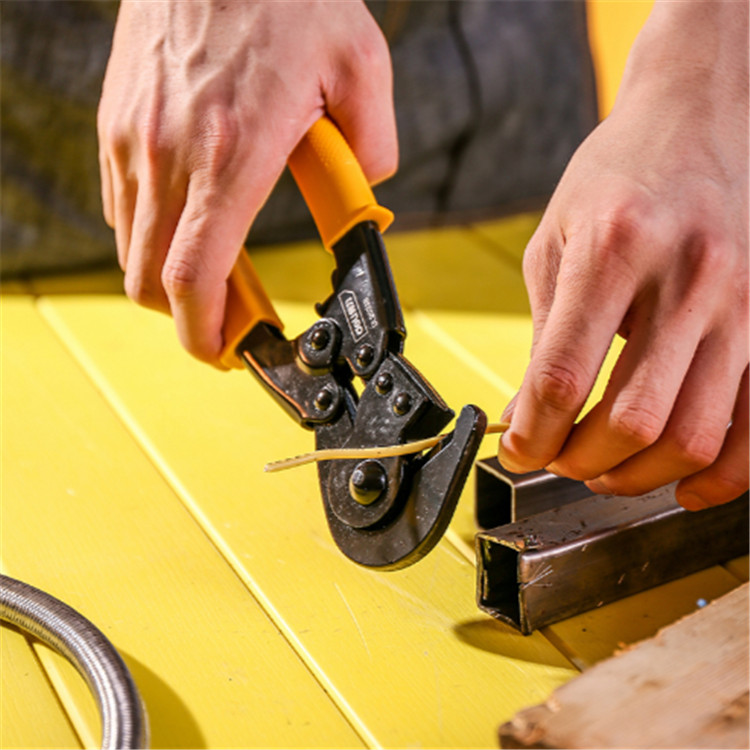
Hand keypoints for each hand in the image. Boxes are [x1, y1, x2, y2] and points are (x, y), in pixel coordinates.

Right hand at [98, 0, 396, 366]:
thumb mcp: (359, 67)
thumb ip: (372, 147)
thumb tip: (366, 189)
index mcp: (233, 153)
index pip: (194, 277)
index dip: (203, 335)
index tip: (225, 353)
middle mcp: (170, 153)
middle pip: (150, 280)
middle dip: (189, 318)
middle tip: (232, 320)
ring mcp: (133, 137)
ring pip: (133, 247)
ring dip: (170, 277)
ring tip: (217, 271)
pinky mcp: (116, 120)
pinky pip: (124, 203)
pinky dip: (154, 231)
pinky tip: (191, 215)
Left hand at [498, 0, 747, 509]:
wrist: (700, 118)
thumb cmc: (617, 177)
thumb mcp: (555, 243)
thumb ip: (543, 336)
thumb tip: (525, 416)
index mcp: (612, 252)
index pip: (561, 378)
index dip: (532, 435)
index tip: (518, 451)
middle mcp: (686, 279)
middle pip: (631, 421)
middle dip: (580, 463)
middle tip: (558, 460)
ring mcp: (741, 303)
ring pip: (694, 436)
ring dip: (638, 476)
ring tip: (606, 469)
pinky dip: (720, 476)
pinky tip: (680, 482)